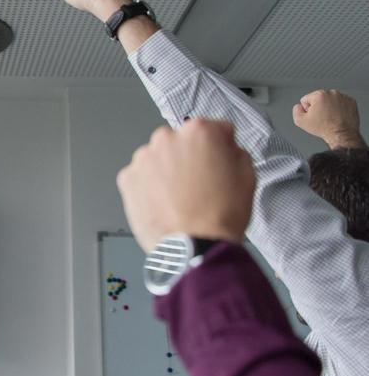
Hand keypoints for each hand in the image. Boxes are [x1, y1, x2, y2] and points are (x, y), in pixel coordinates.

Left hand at [116, 119, 254, 251]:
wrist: (194, 247)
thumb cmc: (220, 216)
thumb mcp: (247, 176)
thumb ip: (236, 151)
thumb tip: (226, 147)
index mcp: (200, 132)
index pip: (214, 128)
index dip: (220, 146)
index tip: (219, 158)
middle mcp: (167, 139)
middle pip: (181, 142)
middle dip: (189, 157)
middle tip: (199, 183)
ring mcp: (144, 158)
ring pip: (158, 159)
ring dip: (167, 171)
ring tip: (180, 198)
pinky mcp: (127, 178)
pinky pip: (141, 177)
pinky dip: (149, 186)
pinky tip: (164, 203)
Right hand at [293, 89, 364, 148]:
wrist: (342, 134)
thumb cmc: (325, 128)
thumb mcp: (300, 121)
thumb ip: (296, 110)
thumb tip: (299, 106)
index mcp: (319, 95)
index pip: (306, 99)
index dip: (307, 110)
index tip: (314, 116)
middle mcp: (332, 93)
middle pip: (319, 99)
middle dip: (319, 107)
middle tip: (322, 118)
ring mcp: (343, 97)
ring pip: (330, 100)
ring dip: (329, 107)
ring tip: (331, 118)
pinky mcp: (351, 102)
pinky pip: (341, 103)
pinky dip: (339, 109)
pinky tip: (338, 116)